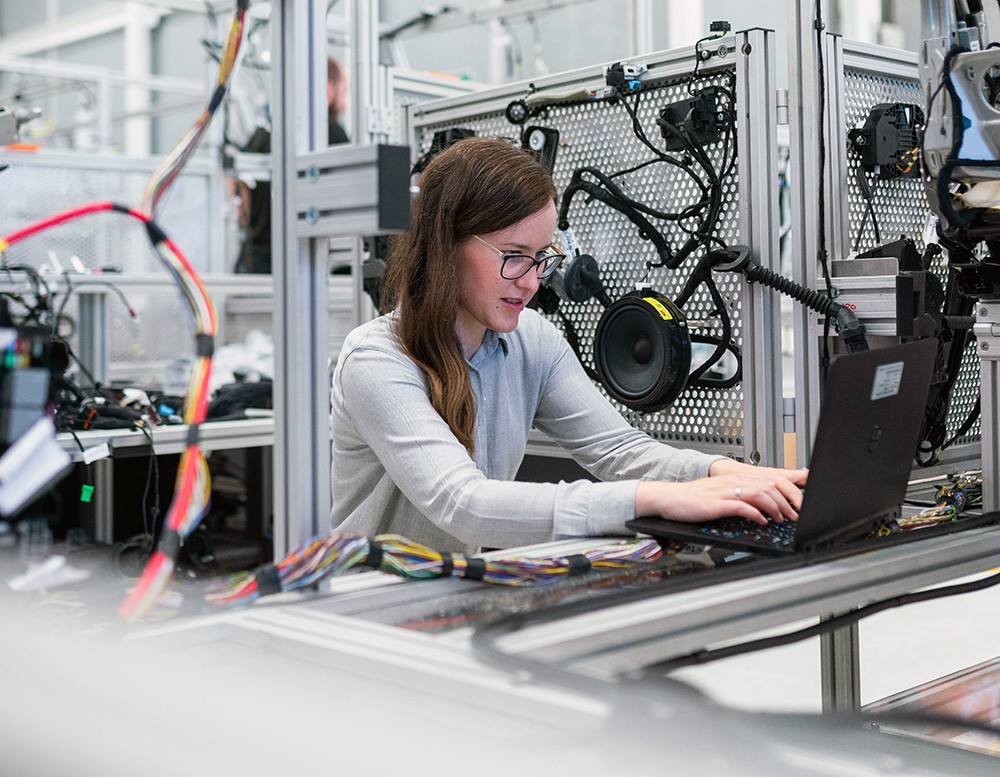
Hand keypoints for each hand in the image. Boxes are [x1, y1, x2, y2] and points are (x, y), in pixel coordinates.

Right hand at [635, 461, 807, 525]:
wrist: (670, 498)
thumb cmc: (693, 498)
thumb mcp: (720, 493)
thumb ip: (740, 495)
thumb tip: (761, 505)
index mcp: (735, 478)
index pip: (768, 480)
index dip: (786, 492)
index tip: (796, 505)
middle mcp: (732, 481)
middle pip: (768, 486)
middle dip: (785, 501)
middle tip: (793, 515)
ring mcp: (724, 492)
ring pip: (758, 494)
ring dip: (774, 507)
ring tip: (780, 519)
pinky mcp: (717, 504)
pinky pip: (741, 506)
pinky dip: (755, 513)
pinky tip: (761, 521)